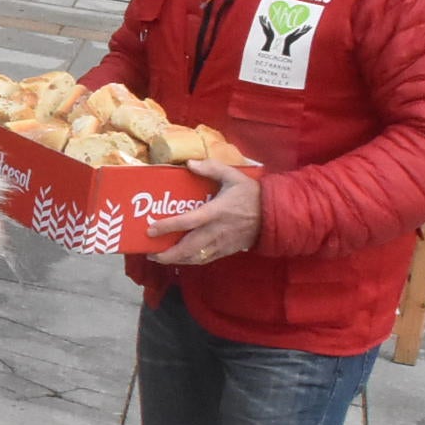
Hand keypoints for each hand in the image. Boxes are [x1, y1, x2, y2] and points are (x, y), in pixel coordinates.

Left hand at [148, 159, 263, 265]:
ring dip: (176, 260)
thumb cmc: (251, 194)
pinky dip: (191, 261)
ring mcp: (222, 243)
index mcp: (216, 212)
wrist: (275, 215)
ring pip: (195, 257)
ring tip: (159, 258)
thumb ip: (212, 168)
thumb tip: (190, 163)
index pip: (188, 221)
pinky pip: (206, 259)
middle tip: (150, 254)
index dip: (168, 226)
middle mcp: (216, 231)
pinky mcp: (227, 250)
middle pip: (188, 247)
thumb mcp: (234, 176)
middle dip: (168, 254)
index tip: (150, 230)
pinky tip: (180, 259)